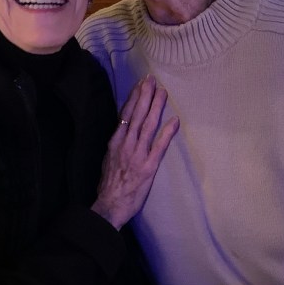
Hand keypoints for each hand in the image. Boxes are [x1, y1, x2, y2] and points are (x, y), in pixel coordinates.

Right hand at [92, 75, 178, 229]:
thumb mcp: (108, 158)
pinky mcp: (148, 166)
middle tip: (152, 79)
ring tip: (163, 92)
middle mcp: (126, 144)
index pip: (125, 114)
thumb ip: (117, 143)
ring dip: (156, 107)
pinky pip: (159, 146)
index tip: (140, 84)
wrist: (110, 204)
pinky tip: (175, 120)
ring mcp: (138, 154)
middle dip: (145, 95)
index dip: (134, 98)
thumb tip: (124, 129)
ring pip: (147, 125)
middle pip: (136, 115)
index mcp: (115, 141)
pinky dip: (167, 132)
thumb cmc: (109, 184)